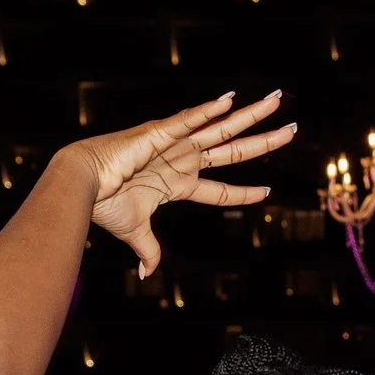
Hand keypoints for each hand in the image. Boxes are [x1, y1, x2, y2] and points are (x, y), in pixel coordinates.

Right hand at [83, 91, 296, 276]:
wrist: (81, 185)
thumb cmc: (104, 204)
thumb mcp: (135, 232)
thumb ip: (148, 251)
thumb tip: (148, 274)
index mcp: (179, 184)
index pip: (221, 191)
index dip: (244, 194)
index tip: (268, 192)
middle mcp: (183, 160)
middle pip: (234, 151)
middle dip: (265, 139)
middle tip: (293, 128)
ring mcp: (175, 145)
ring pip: (222, 129)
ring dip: (251, 116)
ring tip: (278, 101)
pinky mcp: (159, 133)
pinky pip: (188, 121)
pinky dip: (208, 111)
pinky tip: (231, 100)